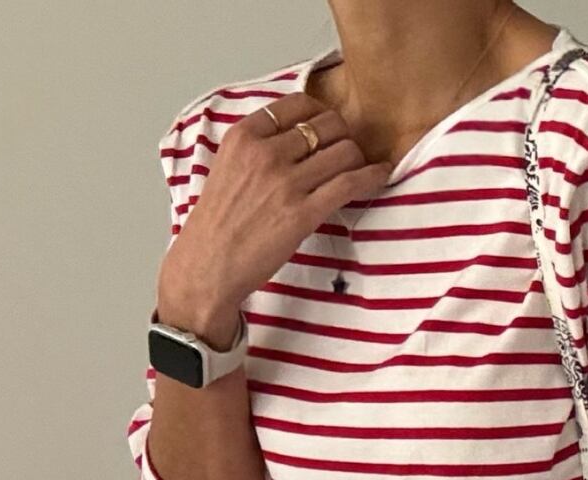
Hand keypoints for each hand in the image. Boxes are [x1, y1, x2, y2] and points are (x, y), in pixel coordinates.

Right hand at [157, 91, 392, 332]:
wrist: (207, 268)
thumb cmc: (216, 227)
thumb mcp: (226, 169)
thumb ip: (256, 149)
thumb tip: (294, 140)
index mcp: (244, 137)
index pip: (298, 104)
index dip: (320, 114)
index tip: (327, 127)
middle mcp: (265, 153)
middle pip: (326, 124)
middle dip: (342, 136)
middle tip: (344, 153)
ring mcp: (286, 183)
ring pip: (344, 150)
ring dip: (358, 158)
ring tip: (361, 169)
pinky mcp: (303, 214)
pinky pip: (350, 183)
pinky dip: (371, 176)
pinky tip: (380, 176)